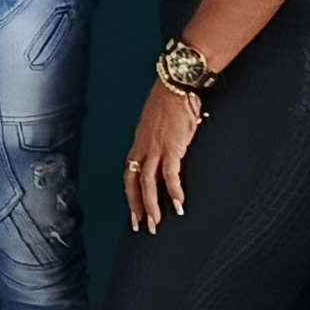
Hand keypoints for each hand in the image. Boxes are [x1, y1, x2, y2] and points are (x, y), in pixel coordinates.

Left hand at [123, 82, 203, 230]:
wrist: (176, 83)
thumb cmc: (171, 99)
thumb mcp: (161, 122)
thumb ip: (163, 137)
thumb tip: (173, 146)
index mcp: (140, 142)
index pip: (131, 173)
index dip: (131, 193)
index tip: (134, 210)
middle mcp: (143, 147)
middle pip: (134, 182)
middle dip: (136, 206)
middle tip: (141, 226)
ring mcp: (156, 148)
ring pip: (148, 183)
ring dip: (151, 205)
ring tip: (157, 223)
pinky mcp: (172, 147)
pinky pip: (170, 175)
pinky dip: (174, 191)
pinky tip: (178, 204)